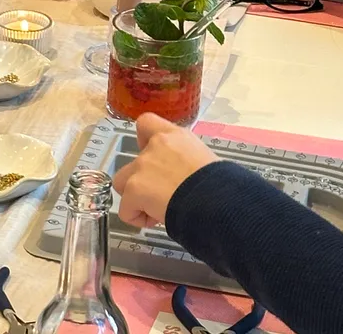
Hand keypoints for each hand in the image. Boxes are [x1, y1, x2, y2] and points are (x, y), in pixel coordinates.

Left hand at [113, 113, 218, 227]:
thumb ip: (184, 161)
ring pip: (122, 184)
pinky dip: (136, 218)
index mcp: (175, 136)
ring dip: (135, 198)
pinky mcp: (134, 188)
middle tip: (162, 195)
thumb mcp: (204, 160)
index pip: (146, 123)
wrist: (218, 200)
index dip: (143, 141)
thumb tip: (183, 178)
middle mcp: (155, 145)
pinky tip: (156, 220)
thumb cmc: (221, 185)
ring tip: (157, 209)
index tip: (153, 158)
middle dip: (141, 180)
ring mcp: (142, 165)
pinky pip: (125, 209)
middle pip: (131, 163)